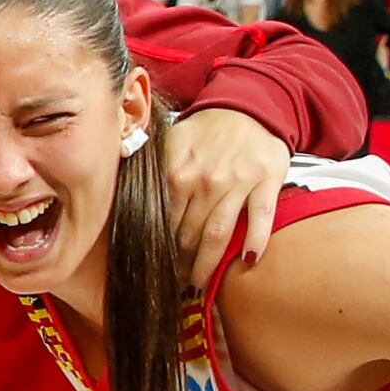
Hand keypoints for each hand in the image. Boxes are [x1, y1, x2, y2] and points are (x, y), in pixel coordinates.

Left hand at [162, 102, 287, 279]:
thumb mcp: (171, 142)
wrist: (249, 104)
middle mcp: (205, 181)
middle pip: (188, 234)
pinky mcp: (267, 182)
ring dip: (208, 264)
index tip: (153, 267)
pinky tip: (249, 261)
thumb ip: (153, 171)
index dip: (157, 248)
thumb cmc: (207, 130)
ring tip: (200, 285)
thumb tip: (122, 198)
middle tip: (174, 284)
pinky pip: (261, 218)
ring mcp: (238, 183)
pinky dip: (256, 241)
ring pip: (219, 234)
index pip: (163, 221)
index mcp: (177, 173)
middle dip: (179, 264)